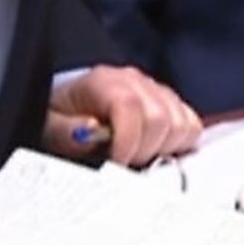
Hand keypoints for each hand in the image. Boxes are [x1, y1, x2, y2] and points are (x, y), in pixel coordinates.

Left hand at [43, 64, 201, 166]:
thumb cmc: (63, 118)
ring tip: (138, 156)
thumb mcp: (51, 126)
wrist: (71, 106)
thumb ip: (66, 131)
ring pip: (181, 122)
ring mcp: (157, 90)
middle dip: (144, 150)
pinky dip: (179, 142)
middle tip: (124, 163)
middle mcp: (135, 80)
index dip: (127, 141)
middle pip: (160, 117)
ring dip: (163, 148)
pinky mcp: (172, 103)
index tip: (116, 164)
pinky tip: (156, 150)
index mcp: (104, 82)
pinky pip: (192, 124)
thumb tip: (89, 130)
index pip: (129, 106)